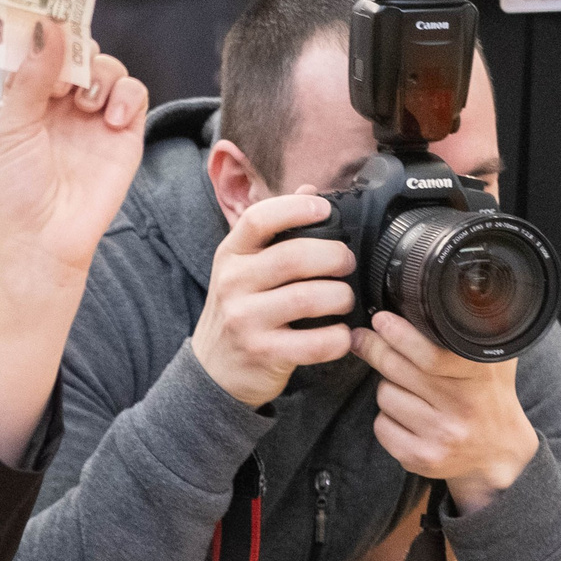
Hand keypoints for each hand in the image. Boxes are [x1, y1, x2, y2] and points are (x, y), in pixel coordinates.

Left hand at [0, 20, 147, 292]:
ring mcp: (94, 118)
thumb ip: (33, 77)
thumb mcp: (12, 127)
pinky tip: (107, 119)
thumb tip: (50, 27)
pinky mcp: (124, 136)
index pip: (44, 48)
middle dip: (77, 47)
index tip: (49, 7)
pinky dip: (125, 96)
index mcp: (28, 97)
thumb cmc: (14, 192)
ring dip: (99, 74)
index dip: (48, 28)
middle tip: (69, 61)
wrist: (41, 243)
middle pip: (80, 51)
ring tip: (83, 105)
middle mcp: (62, 103)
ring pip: (109, 68)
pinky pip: (134, 95)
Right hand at [189, 190, 354, 407]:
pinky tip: (341, 334)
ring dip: (341, 297)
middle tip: (347, 264)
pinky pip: (315, 343)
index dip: (296, 209)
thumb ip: (275, 231)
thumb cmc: (239, 312)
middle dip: (335, 257)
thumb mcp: (244, 268)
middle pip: (294, 257)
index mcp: (231, 255)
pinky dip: (338, 338)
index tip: (324, 210)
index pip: (259, 218)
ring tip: (345, 300)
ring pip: (309, 298)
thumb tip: (308, 190)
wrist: (213, 370)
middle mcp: (233, 284)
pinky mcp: (263, 353)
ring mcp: (246, 320)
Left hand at [349, 312, 539, 511]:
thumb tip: (428, 298)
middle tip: (363, 338)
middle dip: (375, 349)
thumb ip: (472, 332)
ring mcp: (441, 436)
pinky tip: (406, 416)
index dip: (399, 335)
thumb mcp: (492, 360)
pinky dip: (386, 418)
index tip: (381, 321)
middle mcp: (462, 408)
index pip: (431, 355)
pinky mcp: (422, 458)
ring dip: (387, 387)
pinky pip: (382, 426)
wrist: (499, 452)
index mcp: (480, 377)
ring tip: (408, 389)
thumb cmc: (489, 396)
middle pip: (397, 371)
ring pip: (385, 396)